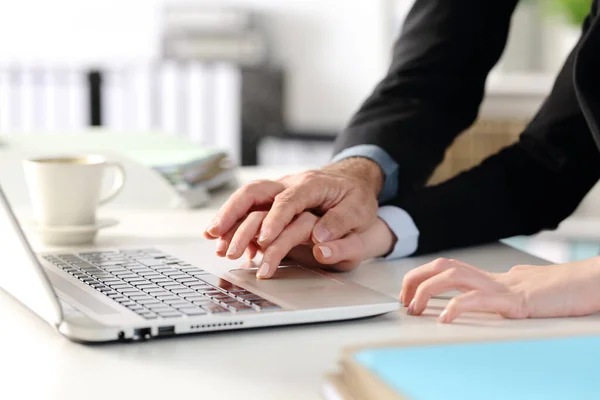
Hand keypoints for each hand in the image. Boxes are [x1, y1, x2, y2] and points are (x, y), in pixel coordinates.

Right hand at [204, 157, 382, 247]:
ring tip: (211, 237)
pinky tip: (224, 240)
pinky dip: (234, 223)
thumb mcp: (358, 210)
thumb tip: (319, 239)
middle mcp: (289, 184)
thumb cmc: (355, 197)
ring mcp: (278, 190)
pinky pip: (249, 209)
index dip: (275, 219)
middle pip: (255, 191)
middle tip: (216, 232)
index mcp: (311, 184)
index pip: (288, 200)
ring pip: (246, 198)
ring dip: (227, 216)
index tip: (264, 239)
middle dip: (233, 210)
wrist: (351, 181)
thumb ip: (340, 223)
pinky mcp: (273, 200)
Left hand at [401, 257, 599, 322]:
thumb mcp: (520, 293)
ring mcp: (503, 287)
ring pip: (453, 277)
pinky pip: (479, 300)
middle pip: (443, 267)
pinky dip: (456, 307)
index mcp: (491, 278)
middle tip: (404, 301)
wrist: (589, 284)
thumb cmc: (559, 291)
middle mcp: (492, 278)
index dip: (421, 277)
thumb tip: (480, 296)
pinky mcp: (515, 301)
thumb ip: (498, 294)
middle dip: (415, 280)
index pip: (446, 267)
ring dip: (426, 291)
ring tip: (415, 308)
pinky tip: (444, 319)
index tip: (406, 293)